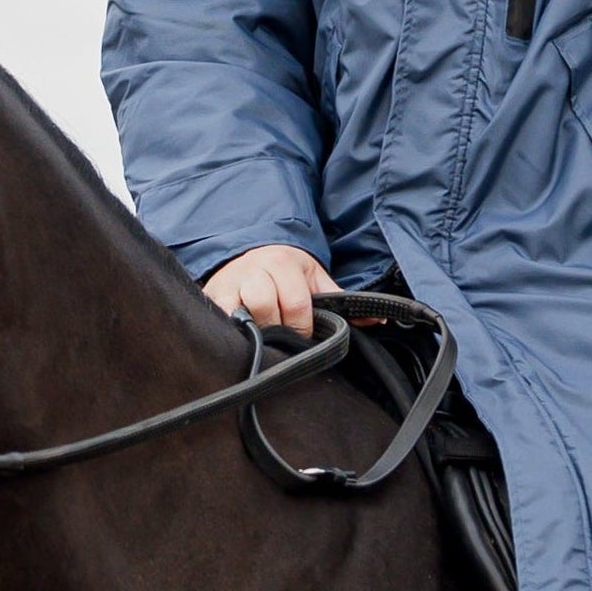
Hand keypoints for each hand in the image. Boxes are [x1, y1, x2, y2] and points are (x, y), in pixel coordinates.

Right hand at [203, 243, 335, 335]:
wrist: (245, 253)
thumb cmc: (285, 272)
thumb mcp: (314, 278)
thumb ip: (341, 300)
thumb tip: (378, 320)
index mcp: (283, 263)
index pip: (297, 305)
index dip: (303, 328)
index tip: (304, 336)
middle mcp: (255, 269)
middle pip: (268, 310)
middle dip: (280, 331)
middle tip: (284, 337)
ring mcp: (231, 283)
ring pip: (245, 316)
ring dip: (258, 332)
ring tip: (265, 335)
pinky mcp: (213, 297)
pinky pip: (223, 320)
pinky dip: (234, 331)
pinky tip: (243, 334)